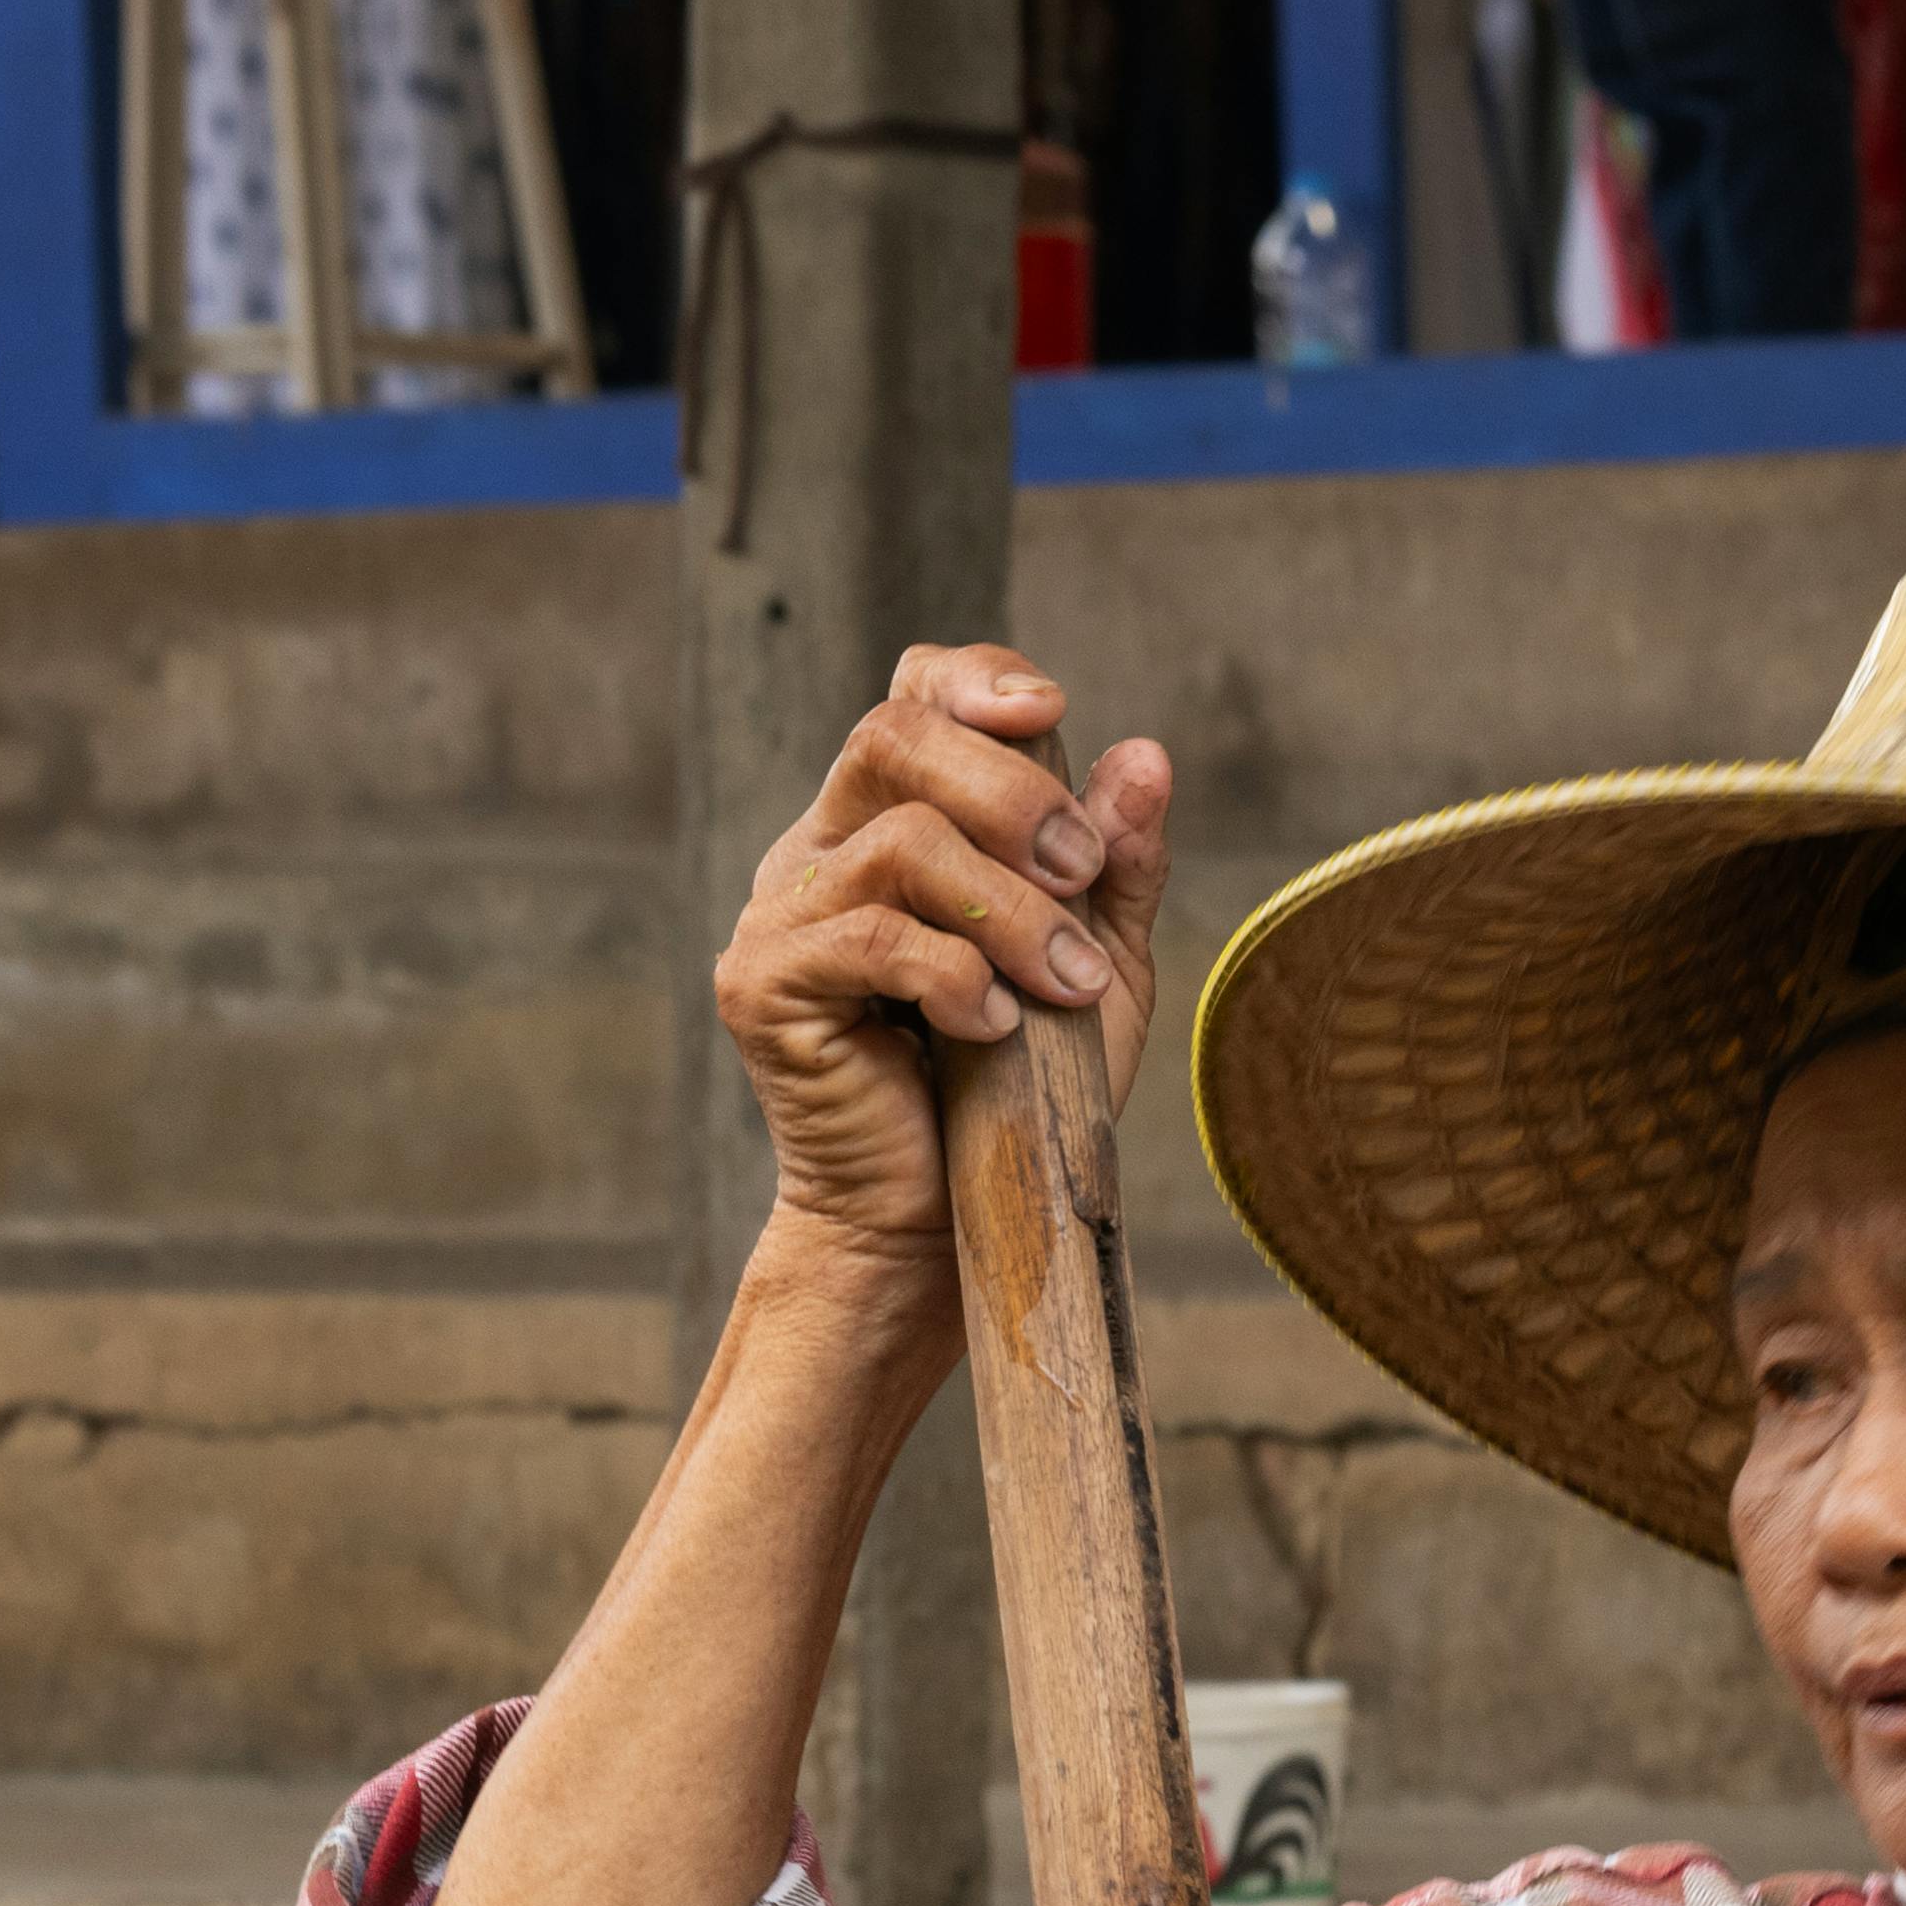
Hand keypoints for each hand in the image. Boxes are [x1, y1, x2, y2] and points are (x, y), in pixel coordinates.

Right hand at [716, 641, 1172, 1296]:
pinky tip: (994, 1029)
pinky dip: (957, 977)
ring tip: (1065, 986)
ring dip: (1012, 912)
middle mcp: (819, 849)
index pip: (912, 699)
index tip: (1053, 711)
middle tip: (1083, 875)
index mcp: (887, 822)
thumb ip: (1117, 866)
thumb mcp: (1098, 969)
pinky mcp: (762, 984)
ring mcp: (780, 913)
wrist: (945, 1224)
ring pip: (900, 842)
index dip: (975, 681)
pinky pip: (870, 937)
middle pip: (896, 738)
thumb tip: (1144, 753)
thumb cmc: (1021, 1095)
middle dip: (1012, 793)